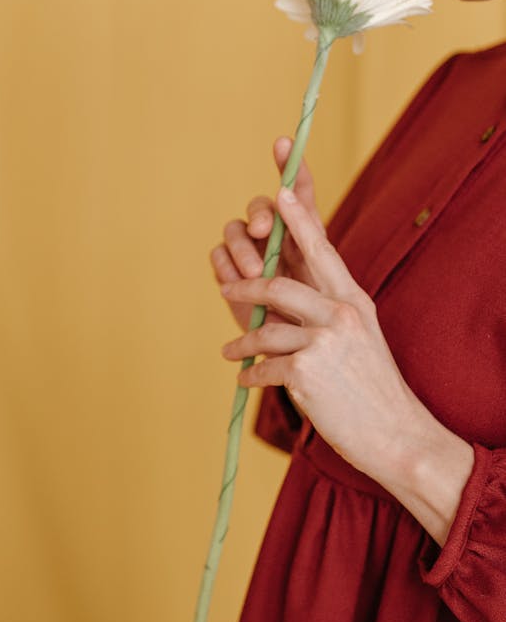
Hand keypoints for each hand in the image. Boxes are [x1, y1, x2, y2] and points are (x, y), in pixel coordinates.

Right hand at [210, 137, 323, 331]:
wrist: (301, 357)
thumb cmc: (322, 320)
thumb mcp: (328, 277)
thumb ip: (310, 235)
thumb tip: (288, 194)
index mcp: (305, 231)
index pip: (296, 189)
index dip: (289, 163)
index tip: (284, 141)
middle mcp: (275, 235)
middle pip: (260, 206)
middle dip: (260, 213)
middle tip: (264, 230)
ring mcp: (249, 253)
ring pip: (235, 230)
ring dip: (243, 248)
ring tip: (254, 273)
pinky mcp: (230, 274)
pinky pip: (218, 255)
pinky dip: (226, 267)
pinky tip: (236, 284)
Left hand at [219, 186, 473, 543]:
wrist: (396, 437)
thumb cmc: (368, 387)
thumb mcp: (354, 338)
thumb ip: (320, 311)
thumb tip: (274, 292)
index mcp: (352, 298)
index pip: (322, 247)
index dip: (299, 216)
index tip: (281, 184)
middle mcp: (342, 311)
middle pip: (279, 281)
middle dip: (245, 281)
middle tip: (226, 282)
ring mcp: (325, 340)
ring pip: (264, 326)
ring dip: (242, 340)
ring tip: (231, 352)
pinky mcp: (307, 371)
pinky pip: (262, 364)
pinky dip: (250, 374)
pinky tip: (246, 381)